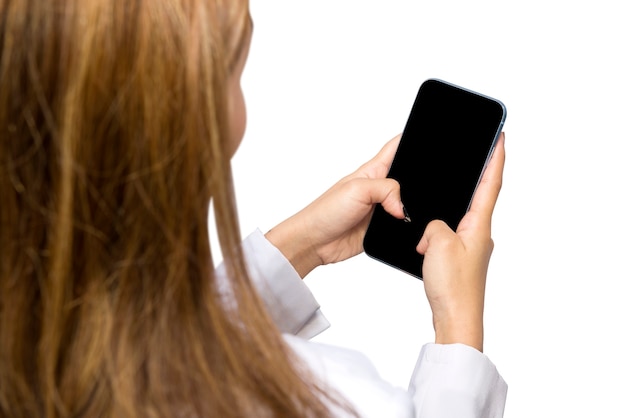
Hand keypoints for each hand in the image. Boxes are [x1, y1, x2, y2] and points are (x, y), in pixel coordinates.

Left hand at [266, 135, 405, 277]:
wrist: (315, 241)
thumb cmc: (326, 211)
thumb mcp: (357, 190)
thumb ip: (386, 190)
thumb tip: (403, 207)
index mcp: (373, 170)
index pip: (396, 147)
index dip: (410, 139)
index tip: (426, 137)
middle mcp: (379, 187)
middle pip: (408, 177)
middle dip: (418, 180)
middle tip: (416, 188)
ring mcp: (382, 208)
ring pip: (409, 202)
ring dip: (412, 207)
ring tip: (403, 212)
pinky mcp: (383, 227)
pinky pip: (403, 225)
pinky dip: (408, 227)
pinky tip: (403, 228)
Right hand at [416, 133, 504, 351]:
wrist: (456, 319)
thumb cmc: (454, 286)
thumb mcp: (438, 243)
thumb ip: (435, 224)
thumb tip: (433, 228)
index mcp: (479, 225)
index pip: (491, 183)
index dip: (495, 158)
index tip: (500, 138)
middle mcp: (479, 235)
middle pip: (478, 198)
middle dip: (474, 178)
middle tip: (471, 157)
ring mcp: (470, 249)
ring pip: (458, 219)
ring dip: (446, 212)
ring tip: (433, 205)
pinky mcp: (458, 261)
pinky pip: (447, 237)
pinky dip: (436, 232)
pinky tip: (424, 238)